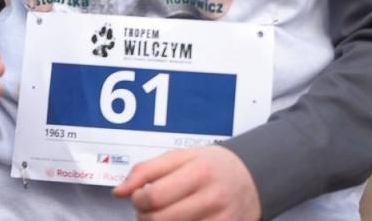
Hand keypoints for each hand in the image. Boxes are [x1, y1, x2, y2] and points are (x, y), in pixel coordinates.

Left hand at [113, 146, 261, 220]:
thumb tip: (119, 192)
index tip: (140, 196)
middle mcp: (212, 197)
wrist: (253, 178)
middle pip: (159, 220)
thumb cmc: (212, 166)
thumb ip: (146, 170)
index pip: (153, 196)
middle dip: (144, 216)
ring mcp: (221, 220)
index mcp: (199, 172)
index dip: (138, 200)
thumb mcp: (181, 157)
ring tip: (163, 215)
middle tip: (148, 209)